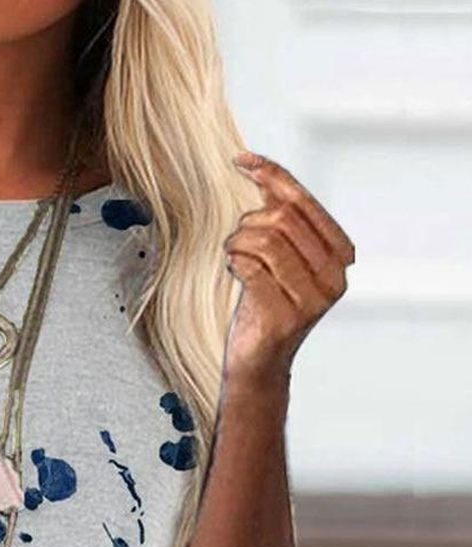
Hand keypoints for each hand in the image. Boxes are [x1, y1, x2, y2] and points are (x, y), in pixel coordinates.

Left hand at [222, 151, 355, 381]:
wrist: (260, 361)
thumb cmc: (266, 302)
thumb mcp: (278, 253)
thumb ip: (277, 211)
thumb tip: (254, 163)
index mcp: (340, 254)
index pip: (303, 202)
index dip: (271, 175)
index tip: (240, 159)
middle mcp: (335, 277)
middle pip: (283, 219)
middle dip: (249, 222)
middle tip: (236, 240)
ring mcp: (313, 300)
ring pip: (266, 241)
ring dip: (238, 242)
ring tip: (233, 255)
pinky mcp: (286, 318)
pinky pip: (252, 269)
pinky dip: (235, 263)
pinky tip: (234, 270)